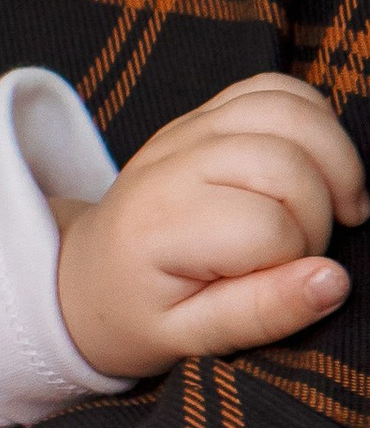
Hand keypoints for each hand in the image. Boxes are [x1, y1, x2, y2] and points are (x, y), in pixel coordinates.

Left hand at [56, 73, 365, 374]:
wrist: (90, 275)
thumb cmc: (140, 312)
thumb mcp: (190, 338)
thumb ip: (262, 313)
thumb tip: (334, 281)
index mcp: (161, 226)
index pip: (268, 226)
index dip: (297, 258)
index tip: (282, 282)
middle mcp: (172, 164)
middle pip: (286, 161)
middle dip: (320, 213)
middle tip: (305, 250)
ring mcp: (188, 130)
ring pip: (290, 112)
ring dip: (333, 160)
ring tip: (337, 207)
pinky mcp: (205, 115)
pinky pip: (276, 88)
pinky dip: (315, 119)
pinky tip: (319, 166)